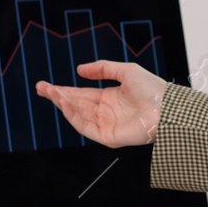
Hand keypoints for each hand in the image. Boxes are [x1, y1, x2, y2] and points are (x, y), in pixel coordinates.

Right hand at [36, 60, 166, 147]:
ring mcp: (106, 125)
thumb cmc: (152, 89)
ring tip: (51, 92)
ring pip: (78, 115)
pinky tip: (66, 103)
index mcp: (109, 98)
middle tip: (40, 88)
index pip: (81, 95)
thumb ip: (102, 69)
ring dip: (63, 104)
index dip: (63, 90)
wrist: (167, 107)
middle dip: (57, 96)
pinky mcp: (108, 137)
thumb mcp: (125, 71)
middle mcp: (105, 112)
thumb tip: (79, 70)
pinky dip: (74, 116)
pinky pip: (86, 127)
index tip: (46, 85)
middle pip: (75, 105)